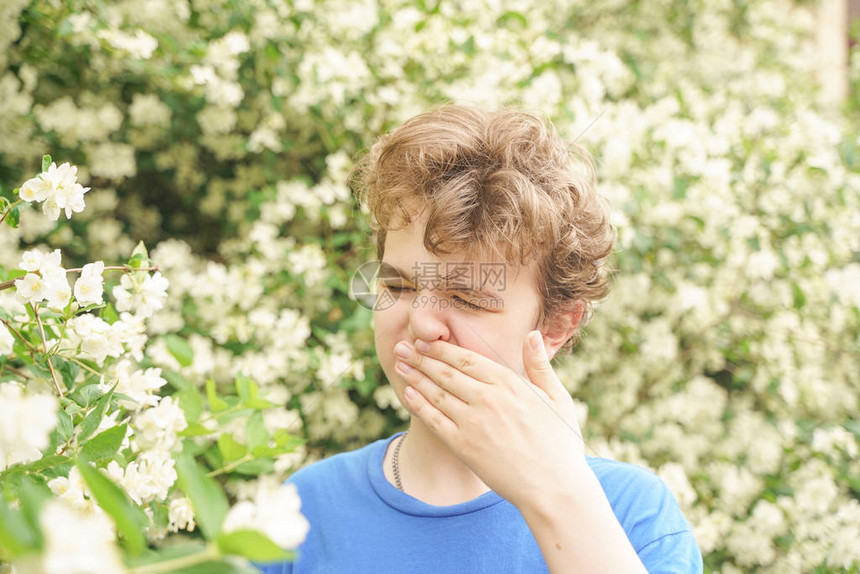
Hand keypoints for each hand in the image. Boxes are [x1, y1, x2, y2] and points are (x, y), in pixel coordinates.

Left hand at [394, 331, 587, 510]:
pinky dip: (419, 405)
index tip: (425, 340)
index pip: (466, 358)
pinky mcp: (463, 446)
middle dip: (421, 358)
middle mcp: (487, 398)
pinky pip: (435, 420)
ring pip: (436, 393)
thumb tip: (532, 334)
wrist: (553, 487)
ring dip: (415, 377)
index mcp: (509, 383)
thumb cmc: (560, 443)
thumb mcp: (557, 398)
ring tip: (400, 365)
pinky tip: (407, 394)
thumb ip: (539, 365)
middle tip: (402, 347)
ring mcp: (473, 422)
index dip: (442, 348)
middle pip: (446, 372)